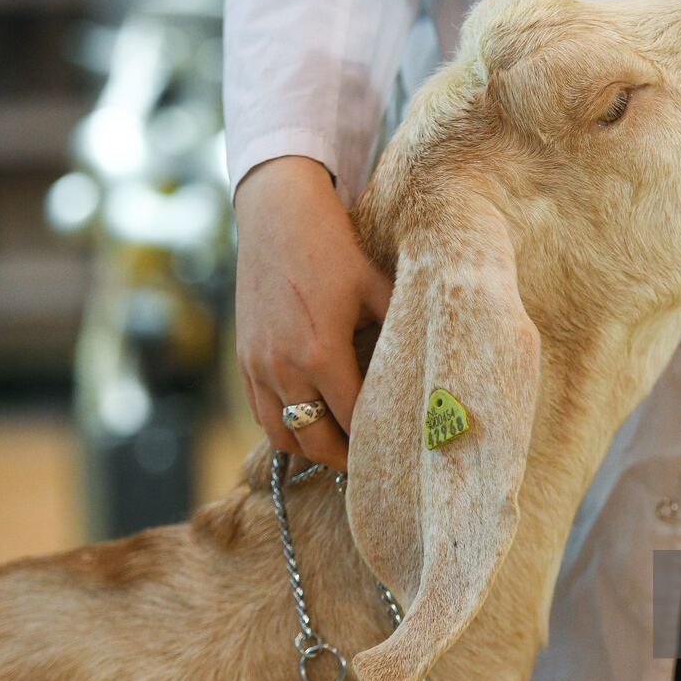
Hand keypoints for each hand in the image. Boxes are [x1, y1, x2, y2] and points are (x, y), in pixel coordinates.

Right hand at [234, 156, 391, 470]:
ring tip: (344, 451)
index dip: (378, 443)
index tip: (401, 455)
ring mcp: (258, 366)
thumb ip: (402, 331)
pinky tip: (312, 426)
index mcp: (322, 353)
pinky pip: (262, 415)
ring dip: (313, 450)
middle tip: (376, 466)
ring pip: (283, 437)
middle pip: (316, 441)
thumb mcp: (379, 287)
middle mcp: (284, 368)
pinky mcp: (244, 358)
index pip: (354, 421)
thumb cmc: (335, 247)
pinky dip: (286, 430)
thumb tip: (436, 368)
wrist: (278, 214)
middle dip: (347, 459)